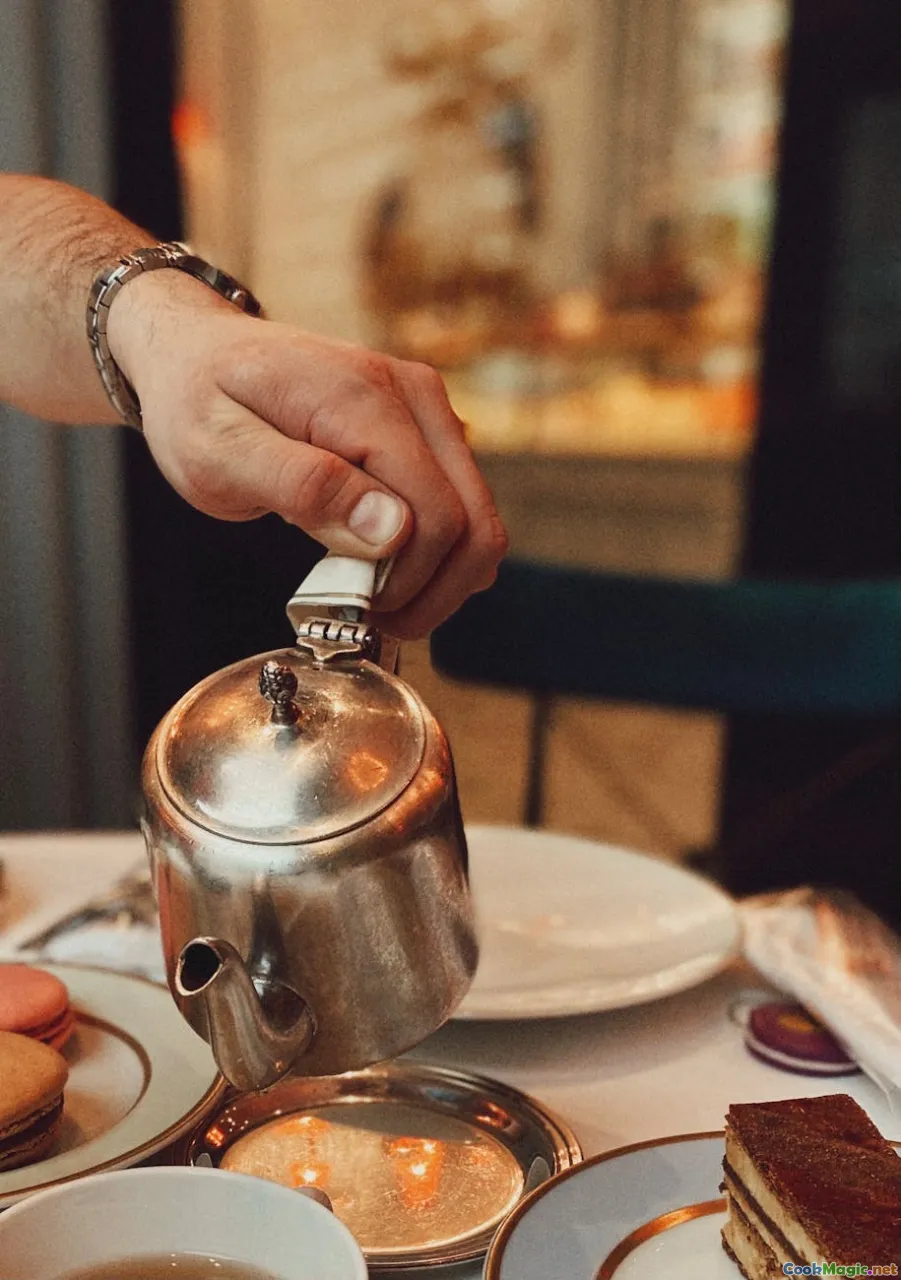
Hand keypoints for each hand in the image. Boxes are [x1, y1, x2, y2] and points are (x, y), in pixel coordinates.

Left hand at [107, 272, 506, 636]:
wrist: (198, 351)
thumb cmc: (198, 401)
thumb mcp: (219, 453)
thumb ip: (305, 488)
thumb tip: (392, 530)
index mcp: (363, 399)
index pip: (437, 514)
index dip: (409, 581)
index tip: (359, 610)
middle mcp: (412, 395)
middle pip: (475, 523)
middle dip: (434, 590)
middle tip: (375, 619)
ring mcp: (426, 407)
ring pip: (478, 520)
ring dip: (440, 577)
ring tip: (378, 597)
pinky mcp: (426, 424)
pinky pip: (460, 504)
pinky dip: (435, 550)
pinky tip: (383, 563)